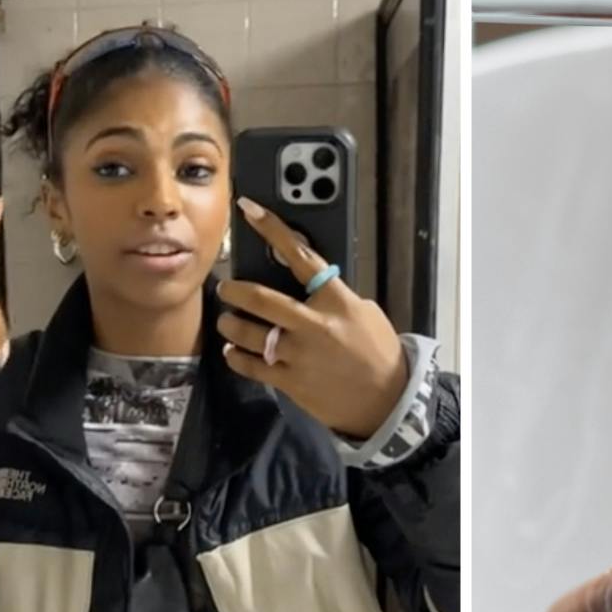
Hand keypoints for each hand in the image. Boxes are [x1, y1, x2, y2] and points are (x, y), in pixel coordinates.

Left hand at [214, 196, 406, 437]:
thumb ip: (335, 298)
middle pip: (261, 299)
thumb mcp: (366, 314)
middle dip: (235, 290)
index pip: (301, 256)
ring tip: (226, 322)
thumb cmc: (379, 353)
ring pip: (248, 333)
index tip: (249, 210)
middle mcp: (315, 324)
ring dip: (230, 324)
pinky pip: (251, 365)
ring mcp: (300, 355)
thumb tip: (308, 284)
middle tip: (225, 288)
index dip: (273, 230)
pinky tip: (233, 352)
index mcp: (337, 301)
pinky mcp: (290, 381)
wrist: (386, 401)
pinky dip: (236, 357)